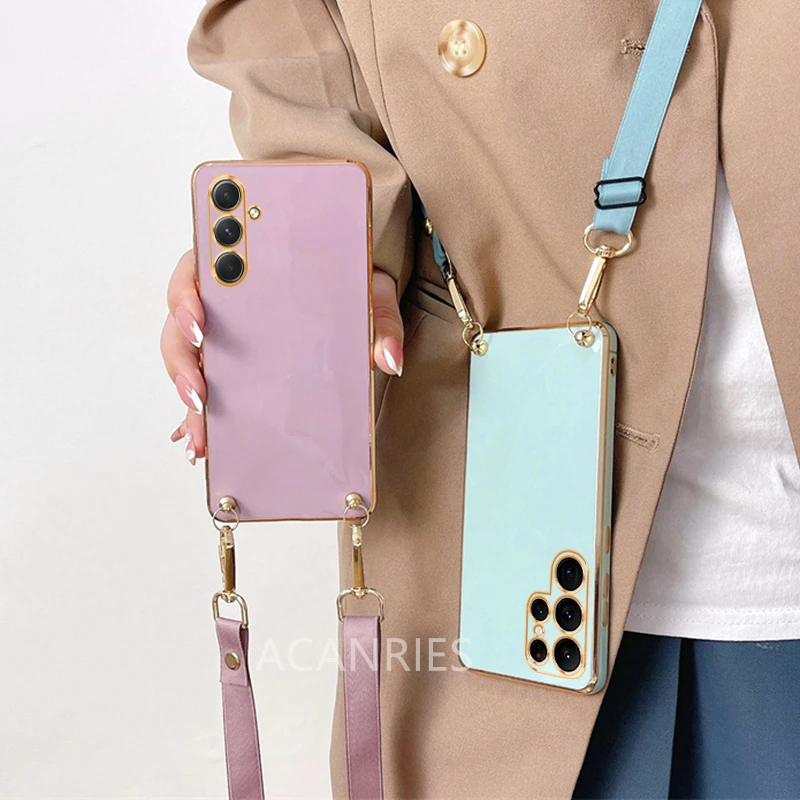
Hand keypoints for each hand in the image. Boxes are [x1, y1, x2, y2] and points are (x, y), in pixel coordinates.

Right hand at [160, 249, 404, 463]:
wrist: (359, 292)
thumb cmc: (352, 282)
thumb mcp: (371, 292)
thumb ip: (381, 320)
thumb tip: (388, 359)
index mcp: (244, 265)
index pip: (197, 272)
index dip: (186, 298)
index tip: (199, 322)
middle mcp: (223, 299)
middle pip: (181, 326)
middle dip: (183, 363)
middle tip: (199, 394)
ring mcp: (224, 333)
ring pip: (188, 361)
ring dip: (189, 397)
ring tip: (203, 435)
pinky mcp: (232, 365)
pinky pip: (206, 387)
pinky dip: (202, 417)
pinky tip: (205, 445)